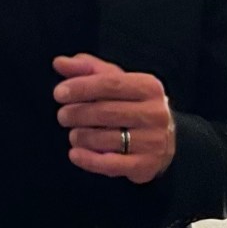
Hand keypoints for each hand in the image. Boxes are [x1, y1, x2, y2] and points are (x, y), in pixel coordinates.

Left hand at [52, 54, 175, 182]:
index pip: (110, 84)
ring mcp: (152, 141)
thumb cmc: (134, 105)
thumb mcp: (116, 82)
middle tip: (63, 116)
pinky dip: (88, 160)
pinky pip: (111, 165)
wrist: (167, 138)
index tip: (59, 93)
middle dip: (77, 113)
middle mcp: (154, 113)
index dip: (81, 88)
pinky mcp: (146, 165)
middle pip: (106, 112)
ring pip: (106, 139)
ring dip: (81, 136)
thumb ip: (87, 69)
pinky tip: (75, 154)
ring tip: (74, 134)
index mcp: (148, 87)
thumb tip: (59, 63)